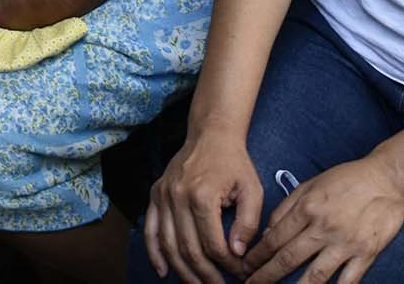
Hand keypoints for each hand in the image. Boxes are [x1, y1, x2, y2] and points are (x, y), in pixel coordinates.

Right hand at [143, 128, 263, 283]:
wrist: (210, 134)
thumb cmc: (234, 162)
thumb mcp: (252, 190)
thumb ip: (249, 223)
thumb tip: (237, 253)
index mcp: (203, 196)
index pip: (214, 244)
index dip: (229, 266)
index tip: (241, 274)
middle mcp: (178, 197)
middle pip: (189, 249)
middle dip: (206, 275)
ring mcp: (163, 196)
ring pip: (169, 245)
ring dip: (183, 272)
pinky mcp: (155, 195)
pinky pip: (151, 230)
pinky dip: (154, 253)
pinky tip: (163, 271)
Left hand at [245, 158, 403, 283]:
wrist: (388, 180)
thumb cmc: (348, 180)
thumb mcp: (311, 184)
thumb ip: (287, 207)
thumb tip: (269, 232)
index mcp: (308, 208)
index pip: (274, 238)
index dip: (257, 256)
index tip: (245, 267)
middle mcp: (324, 228)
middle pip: (288, 259)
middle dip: (266, 276)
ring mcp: (346, 243)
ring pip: (315, 276)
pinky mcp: (367, 254)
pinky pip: (348, 281)